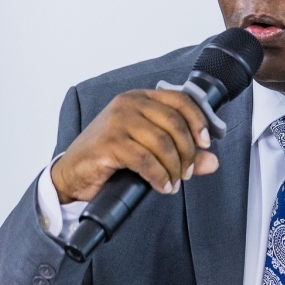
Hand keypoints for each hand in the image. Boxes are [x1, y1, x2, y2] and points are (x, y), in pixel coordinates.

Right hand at [51, 89, 218, 203]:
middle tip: (187, 172)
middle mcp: (129, 104)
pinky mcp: (109, 143)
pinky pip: (146, 160)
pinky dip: (159, 176)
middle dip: (188, 152)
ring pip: (162, 143)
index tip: (206, 143)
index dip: (198, 121)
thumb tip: (212, 162)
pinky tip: (162, 186)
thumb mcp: (149, 150)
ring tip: (174, 183)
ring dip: (174, 168)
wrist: (72, 173)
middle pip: (175, 123)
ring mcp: (117, 121)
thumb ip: (181, 153)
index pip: (180, 100)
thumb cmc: (109, 158)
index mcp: (140, 98)